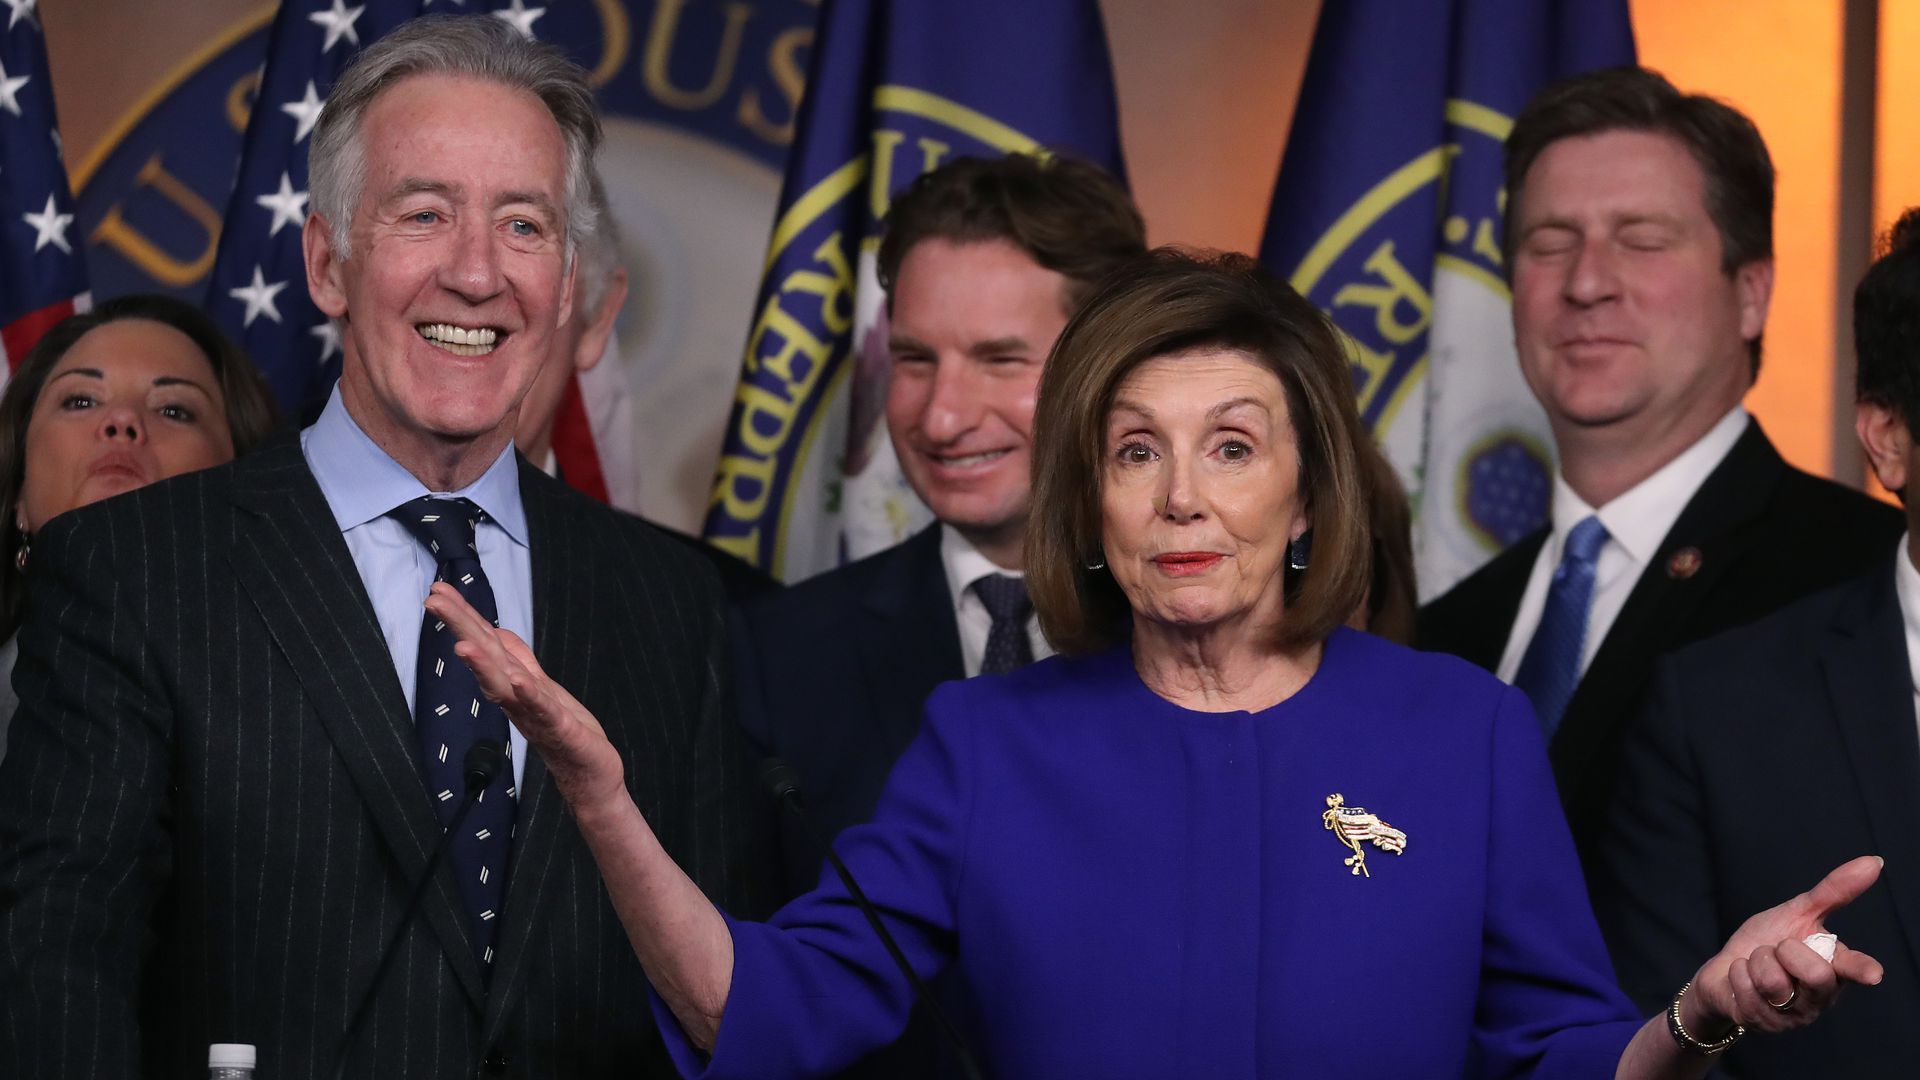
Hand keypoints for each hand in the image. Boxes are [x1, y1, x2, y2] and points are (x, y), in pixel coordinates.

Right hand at [424, 582, 626, 814]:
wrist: (589, 773)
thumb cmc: (563, 729)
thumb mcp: (539, 685)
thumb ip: (517, 660)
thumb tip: (495, 632)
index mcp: (512, 682)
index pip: (483, 643)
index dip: (462, 616)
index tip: (436, 590)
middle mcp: (516, 697)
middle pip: (484, 658)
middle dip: (460, 628)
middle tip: (434, 601)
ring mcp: (535, 714)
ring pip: (503, 686)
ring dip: (483, 666)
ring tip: (463, 645)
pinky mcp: (561, 730)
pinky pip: (542, 711)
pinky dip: (529, 696)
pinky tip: (519, 681)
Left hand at [1684, 855, 1884, 1036]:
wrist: (1723, 970)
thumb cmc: (1767, 942)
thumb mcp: (1797, 913)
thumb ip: (1834, 892)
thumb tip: (1874, 862)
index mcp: (1834, 969)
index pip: (1852, 968)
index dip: (1861, 969)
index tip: (1873, 973)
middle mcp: (1819, 998)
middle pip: (1814, 973)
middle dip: (1786, 951)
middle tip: (1778, 951)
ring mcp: (1792, 1016)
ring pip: (1774, 980)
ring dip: (1757, 961)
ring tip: (1758, 965)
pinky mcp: (1762, 1023)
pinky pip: (1746, 987)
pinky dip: (1738, 973)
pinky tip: (1742, 979)